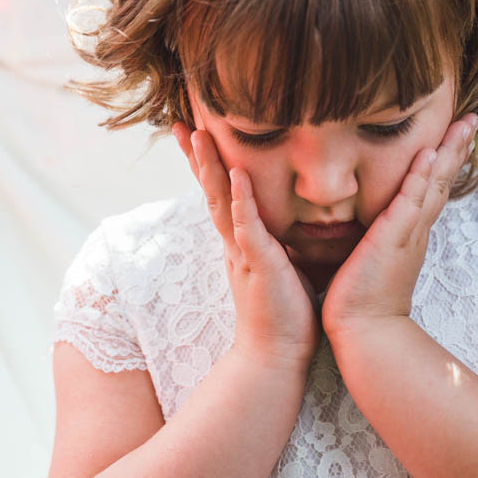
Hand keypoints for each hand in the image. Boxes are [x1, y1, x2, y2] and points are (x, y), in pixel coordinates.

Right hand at [173, 124, 319, 371]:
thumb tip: (296, 223)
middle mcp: (235, 243)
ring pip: (219, 202)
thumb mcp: (285, 267)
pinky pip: (246, 227)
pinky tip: (236, 175)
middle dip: (196, 156)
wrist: (277, 356)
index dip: (209, 165)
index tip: (199, 133)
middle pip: (209, 191)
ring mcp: (243, 253)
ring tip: (200, 134)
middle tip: (180, 122)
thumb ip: (282, 242)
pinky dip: (240, 200)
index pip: (220, 195)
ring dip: (209, 168)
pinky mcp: (258, 264)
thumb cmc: (286, 314)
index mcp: (242, 242)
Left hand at [321, 114, 477, 339]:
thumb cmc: (361, 299)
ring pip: (435, 184)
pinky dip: (421, 177)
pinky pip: (411, 201)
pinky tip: (429, 153)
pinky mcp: (393, 238)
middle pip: (443, 180)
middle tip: (472, 118)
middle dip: (457, 148)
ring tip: (464, 124)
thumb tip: (359, 224)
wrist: (364, 330)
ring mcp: (408, 233)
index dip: (444, 161)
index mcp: (410, 233)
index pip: (432, 189)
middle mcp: (416, 230)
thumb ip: (370, 237)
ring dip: (449, 152)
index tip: (454, 135)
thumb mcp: (369, 257)